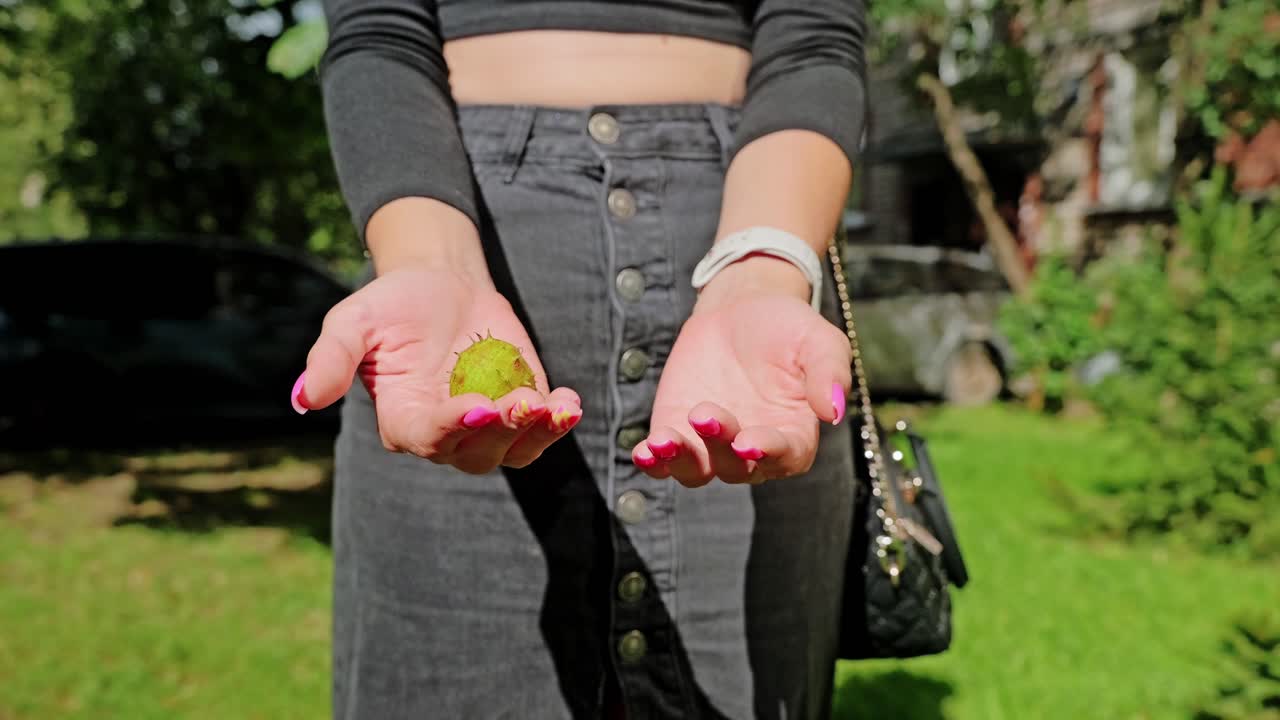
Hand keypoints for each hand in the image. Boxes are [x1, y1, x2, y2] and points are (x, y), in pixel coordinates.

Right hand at [291, 266, 580, 473]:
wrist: (441, 281)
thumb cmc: (391, 303)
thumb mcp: (353, 321)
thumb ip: (330, 359)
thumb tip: (303, 398)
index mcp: (402, 420)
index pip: (427, 438)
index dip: (452, 427)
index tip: (477, 404)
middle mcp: (446, 432)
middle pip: (476, 453)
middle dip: (501, 431)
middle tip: (521, 402)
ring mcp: (487, 423)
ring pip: (514, 451)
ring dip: (537, 435)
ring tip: (555, 407)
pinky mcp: (522, 408)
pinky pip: (542, 430)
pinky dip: (558, 421)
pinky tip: (569, 401)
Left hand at [631, 258, 850, 486]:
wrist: (739, 310)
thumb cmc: (787, 328)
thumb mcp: (818, 339)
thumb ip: (829, 372)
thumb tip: (834, 412)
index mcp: (793, 433)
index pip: (786, 457)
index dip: (768, 453)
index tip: (750, 441)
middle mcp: (752, 449)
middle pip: (737, 466)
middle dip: (720, 445)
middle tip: (706, 413)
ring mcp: (711, 445)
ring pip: (697, 471)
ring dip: (680, 462)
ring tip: (664, 440)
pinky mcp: (677, 431)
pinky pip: (664, 461)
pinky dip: (653, 462)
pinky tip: (642, 451)